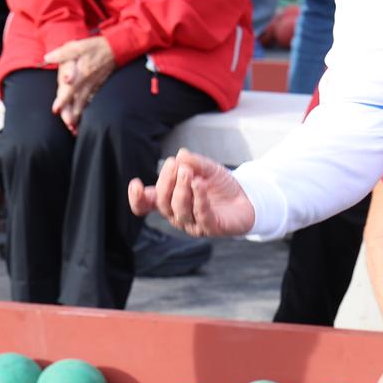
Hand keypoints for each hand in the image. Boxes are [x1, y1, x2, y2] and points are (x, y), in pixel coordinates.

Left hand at [44, 36, 115, 132]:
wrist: (115, 48)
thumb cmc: (94, 46)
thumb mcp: (77, 46)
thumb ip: (62, 53)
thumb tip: (47, 58)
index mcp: (80, 73)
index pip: (69, 89)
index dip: (62, 100)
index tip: (56, 110)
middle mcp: (87, 82)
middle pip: (77, 100)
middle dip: (72, 113)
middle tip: (67, 125)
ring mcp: (94, 85)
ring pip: (85, 102)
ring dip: (79, 114)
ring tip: (74, 126)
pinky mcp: (99, 86)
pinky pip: (92, 99)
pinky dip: (87, 108)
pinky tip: (84, 116)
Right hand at [127, 148, 255, 236]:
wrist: (247, 197)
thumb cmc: (220, 185)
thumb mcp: (208, 168)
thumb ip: (194, 162)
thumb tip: (181, 154)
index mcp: (170, 201)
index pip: (147, 205)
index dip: (138, 199)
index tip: (136, 184)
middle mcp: (178, 215)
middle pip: (164, 203)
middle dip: (167, 183)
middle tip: (176, 165)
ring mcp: (194, 224)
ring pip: (180, 210)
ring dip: (182, 190)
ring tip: (188, 172)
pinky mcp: (212, 228)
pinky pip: (202, 216)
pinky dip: (199, 199)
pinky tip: (199, 184)